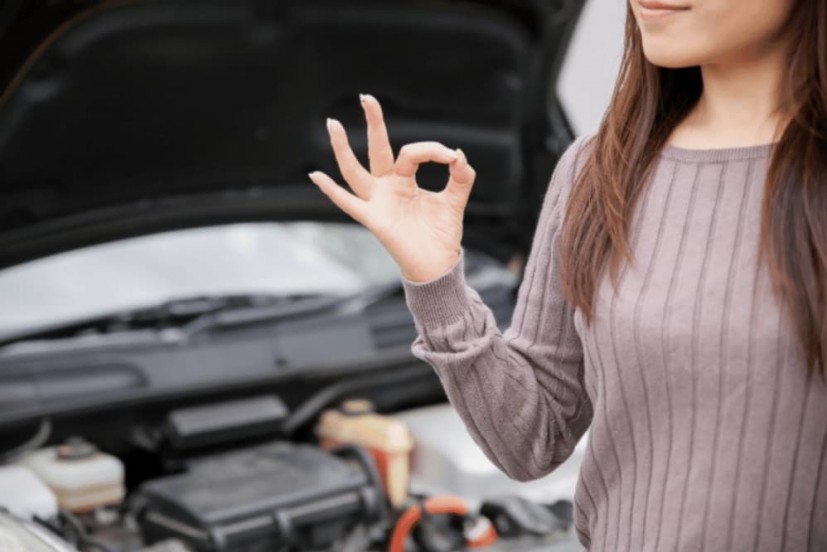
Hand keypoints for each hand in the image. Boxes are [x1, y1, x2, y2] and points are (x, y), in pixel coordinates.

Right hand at [308, 94, 476, 282]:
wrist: (438, 265)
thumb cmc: (441, 235)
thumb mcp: (455, 200)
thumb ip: (461, 177)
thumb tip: (458, 154)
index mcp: (404, 181)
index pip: (411, 153)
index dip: (432, 149)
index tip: (452, 157)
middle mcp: (387, 188)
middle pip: (376, 150)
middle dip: (373, 123)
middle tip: (366, 97)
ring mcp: (378, 202)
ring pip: (355, 171)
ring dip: (343, 148)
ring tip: (333, 124)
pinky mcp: (374, 220)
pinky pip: (350, 204)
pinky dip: (332, 191)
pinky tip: (316, 176)